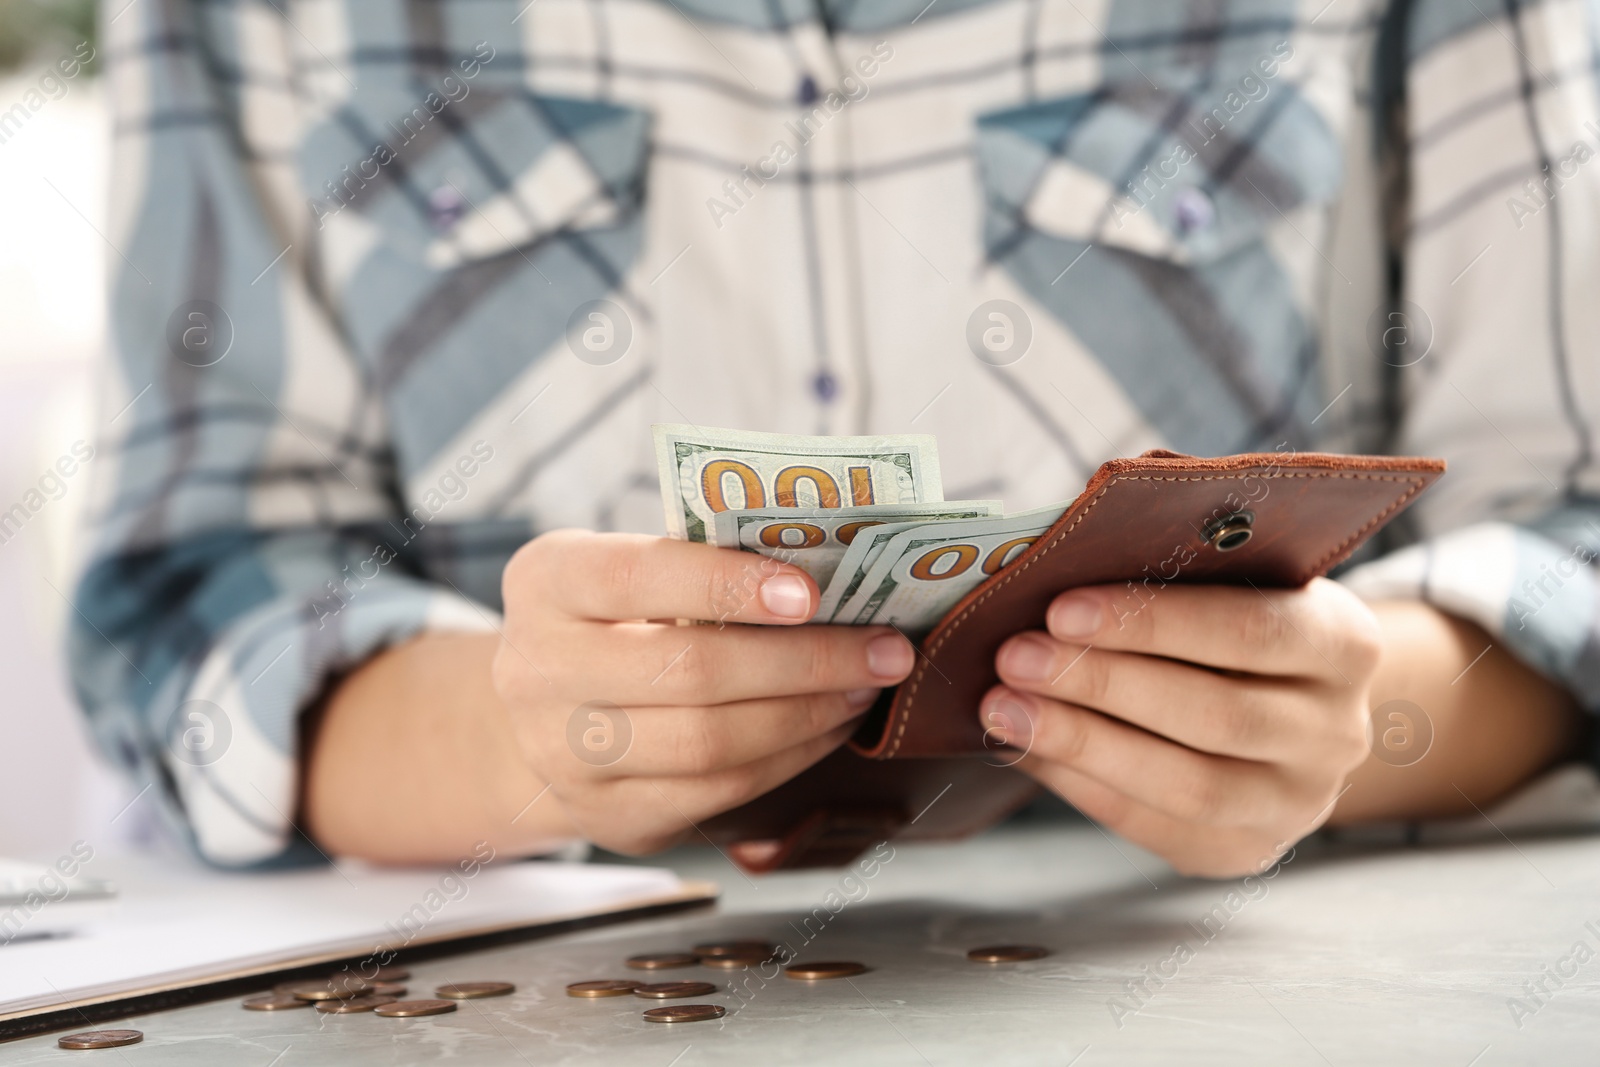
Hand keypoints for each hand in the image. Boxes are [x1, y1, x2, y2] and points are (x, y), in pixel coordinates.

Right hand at [492, 530, 915, 853]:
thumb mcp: (627, 570)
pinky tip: (829, 726)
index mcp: (548, 583)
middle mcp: (539, 671)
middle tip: (883, 647)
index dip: (728, 584)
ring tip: (865, 686)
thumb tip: (833, 569)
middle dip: (805, 661)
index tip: (811, 592)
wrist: (541, 715)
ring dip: (808, 714)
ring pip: (711, 743)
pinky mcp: (610, 816)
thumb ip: (701, 565)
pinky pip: (719, 792)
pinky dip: (790, 757)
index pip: (639, 577)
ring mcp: (567, 756)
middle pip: (689, 672)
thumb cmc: (612, 620)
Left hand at [984, 578, 1382, 876]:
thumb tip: (1049, 582)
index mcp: (1344, 645)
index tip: (1061, 608)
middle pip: (1213, 714)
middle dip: (1101, 684)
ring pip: (1187, 784)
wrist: (1292, 709)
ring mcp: (1298, 803)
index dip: (1152, 622)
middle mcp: (1336, 733)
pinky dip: (1080, 784)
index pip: (1249, 631)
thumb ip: (1173, 580)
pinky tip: (1024, 748)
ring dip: (1081, 743)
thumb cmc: (1236, 624)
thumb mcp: (1234, 586)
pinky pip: (1153, 825)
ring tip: (1004, 709)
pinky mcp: (1246, 851)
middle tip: (1015, 657)